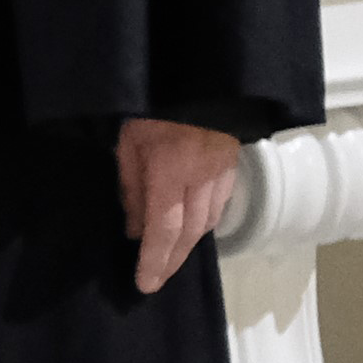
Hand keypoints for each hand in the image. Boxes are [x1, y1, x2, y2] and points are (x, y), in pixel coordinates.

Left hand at [117, 117, 241, 296]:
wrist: (199, 79)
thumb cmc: (152, 106)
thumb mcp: (128, 142)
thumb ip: (131, 187)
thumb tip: (134, 229)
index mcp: (170, 169)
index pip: (164, 227)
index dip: (154, 259)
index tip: (144, 283)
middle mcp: (201, 176)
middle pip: (190, 232)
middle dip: (171, 261)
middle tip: (155, 281)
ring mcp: (222, 172)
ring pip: (208, 221)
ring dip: (188, 245)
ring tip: (169, 261)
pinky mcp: (233, 166)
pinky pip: (219, 205)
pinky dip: (203, 223)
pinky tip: (190, 231)